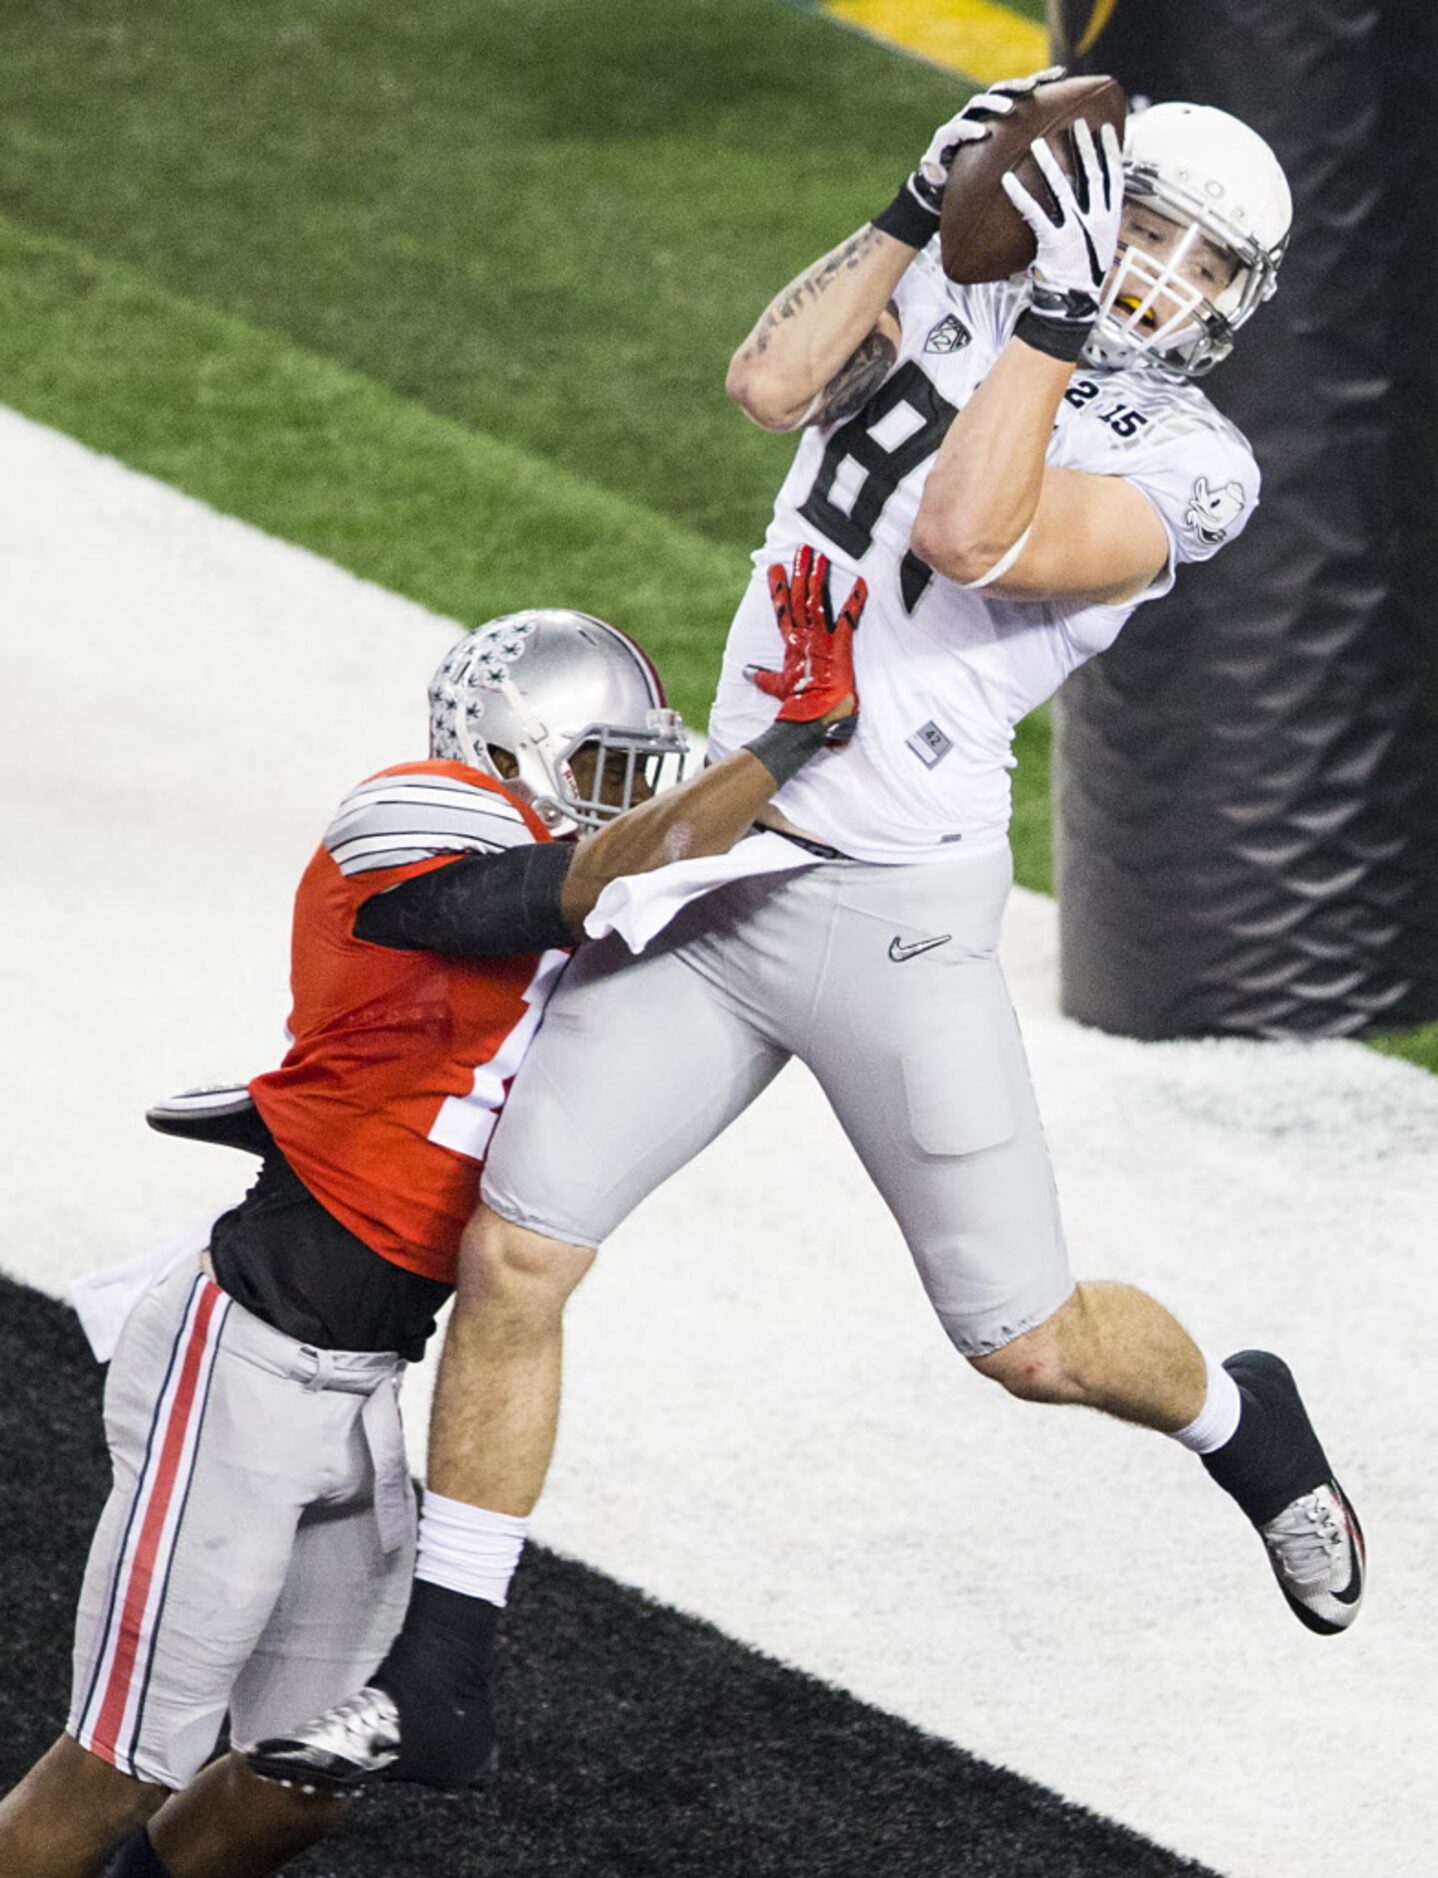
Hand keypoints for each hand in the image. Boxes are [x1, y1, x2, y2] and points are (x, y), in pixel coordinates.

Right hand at [746, 546, 863, 738]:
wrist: (809, 719)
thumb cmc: (797, 706)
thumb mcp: (776, 687)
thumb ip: (762, 677)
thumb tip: (746, 673)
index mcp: (791, 645)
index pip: (782, 611)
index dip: (779, 588)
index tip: (775, 568)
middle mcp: (803, 638)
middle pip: (799, 598)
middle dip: (800, 572)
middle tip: (803, 550)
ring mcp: (820, 640)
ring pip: (816, 601)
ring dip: (818, 577)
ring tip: (820, 556)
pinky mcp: (838, 646)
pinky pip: (847, 619)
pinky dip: (855, 601)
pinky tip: (861, 584)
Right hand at [909, 68, 1066, 213]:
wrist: (940, 194)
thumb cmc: (978, 179)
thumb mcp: (1007, 164)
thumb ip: (1028, 155)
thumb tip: (1072, 163)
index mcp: (997, 117)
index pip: (1020, 92)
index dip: (1040, 80)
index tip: (1062, 73)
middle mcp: (979, 114)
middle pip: (1000, 90)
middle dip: (1016, 86)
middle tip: (1032, 87)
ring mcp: (959, 123)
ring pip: (977, 104)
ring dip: (994, 104)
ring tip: (1009, 109)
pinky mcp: (942, 140)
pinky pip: (955, 130)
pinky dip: (968, 129)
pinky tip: (982, 133)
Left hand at [1002, 117, 1122, 304]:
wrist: (1074, 301)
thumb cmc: (1083, 269)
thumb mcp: (1099, 240)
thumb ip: (1098, 214)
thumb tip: (1095, 191)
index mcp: (1110, 218)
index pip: (1114, 178)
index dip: (1110, 152)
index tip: (1104, 129)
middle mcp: (1097, 221)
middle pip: (1092, 175)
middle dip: (1084, 147)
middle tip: (1076, 122)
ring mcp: (1077, 231)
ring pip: (1064, 190)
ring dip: (1049, 165)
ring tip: (1036, 144)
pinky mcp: (1055, 243)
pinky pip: (1035, 214)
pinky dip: (1021, 196)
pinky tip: (1007, 181)